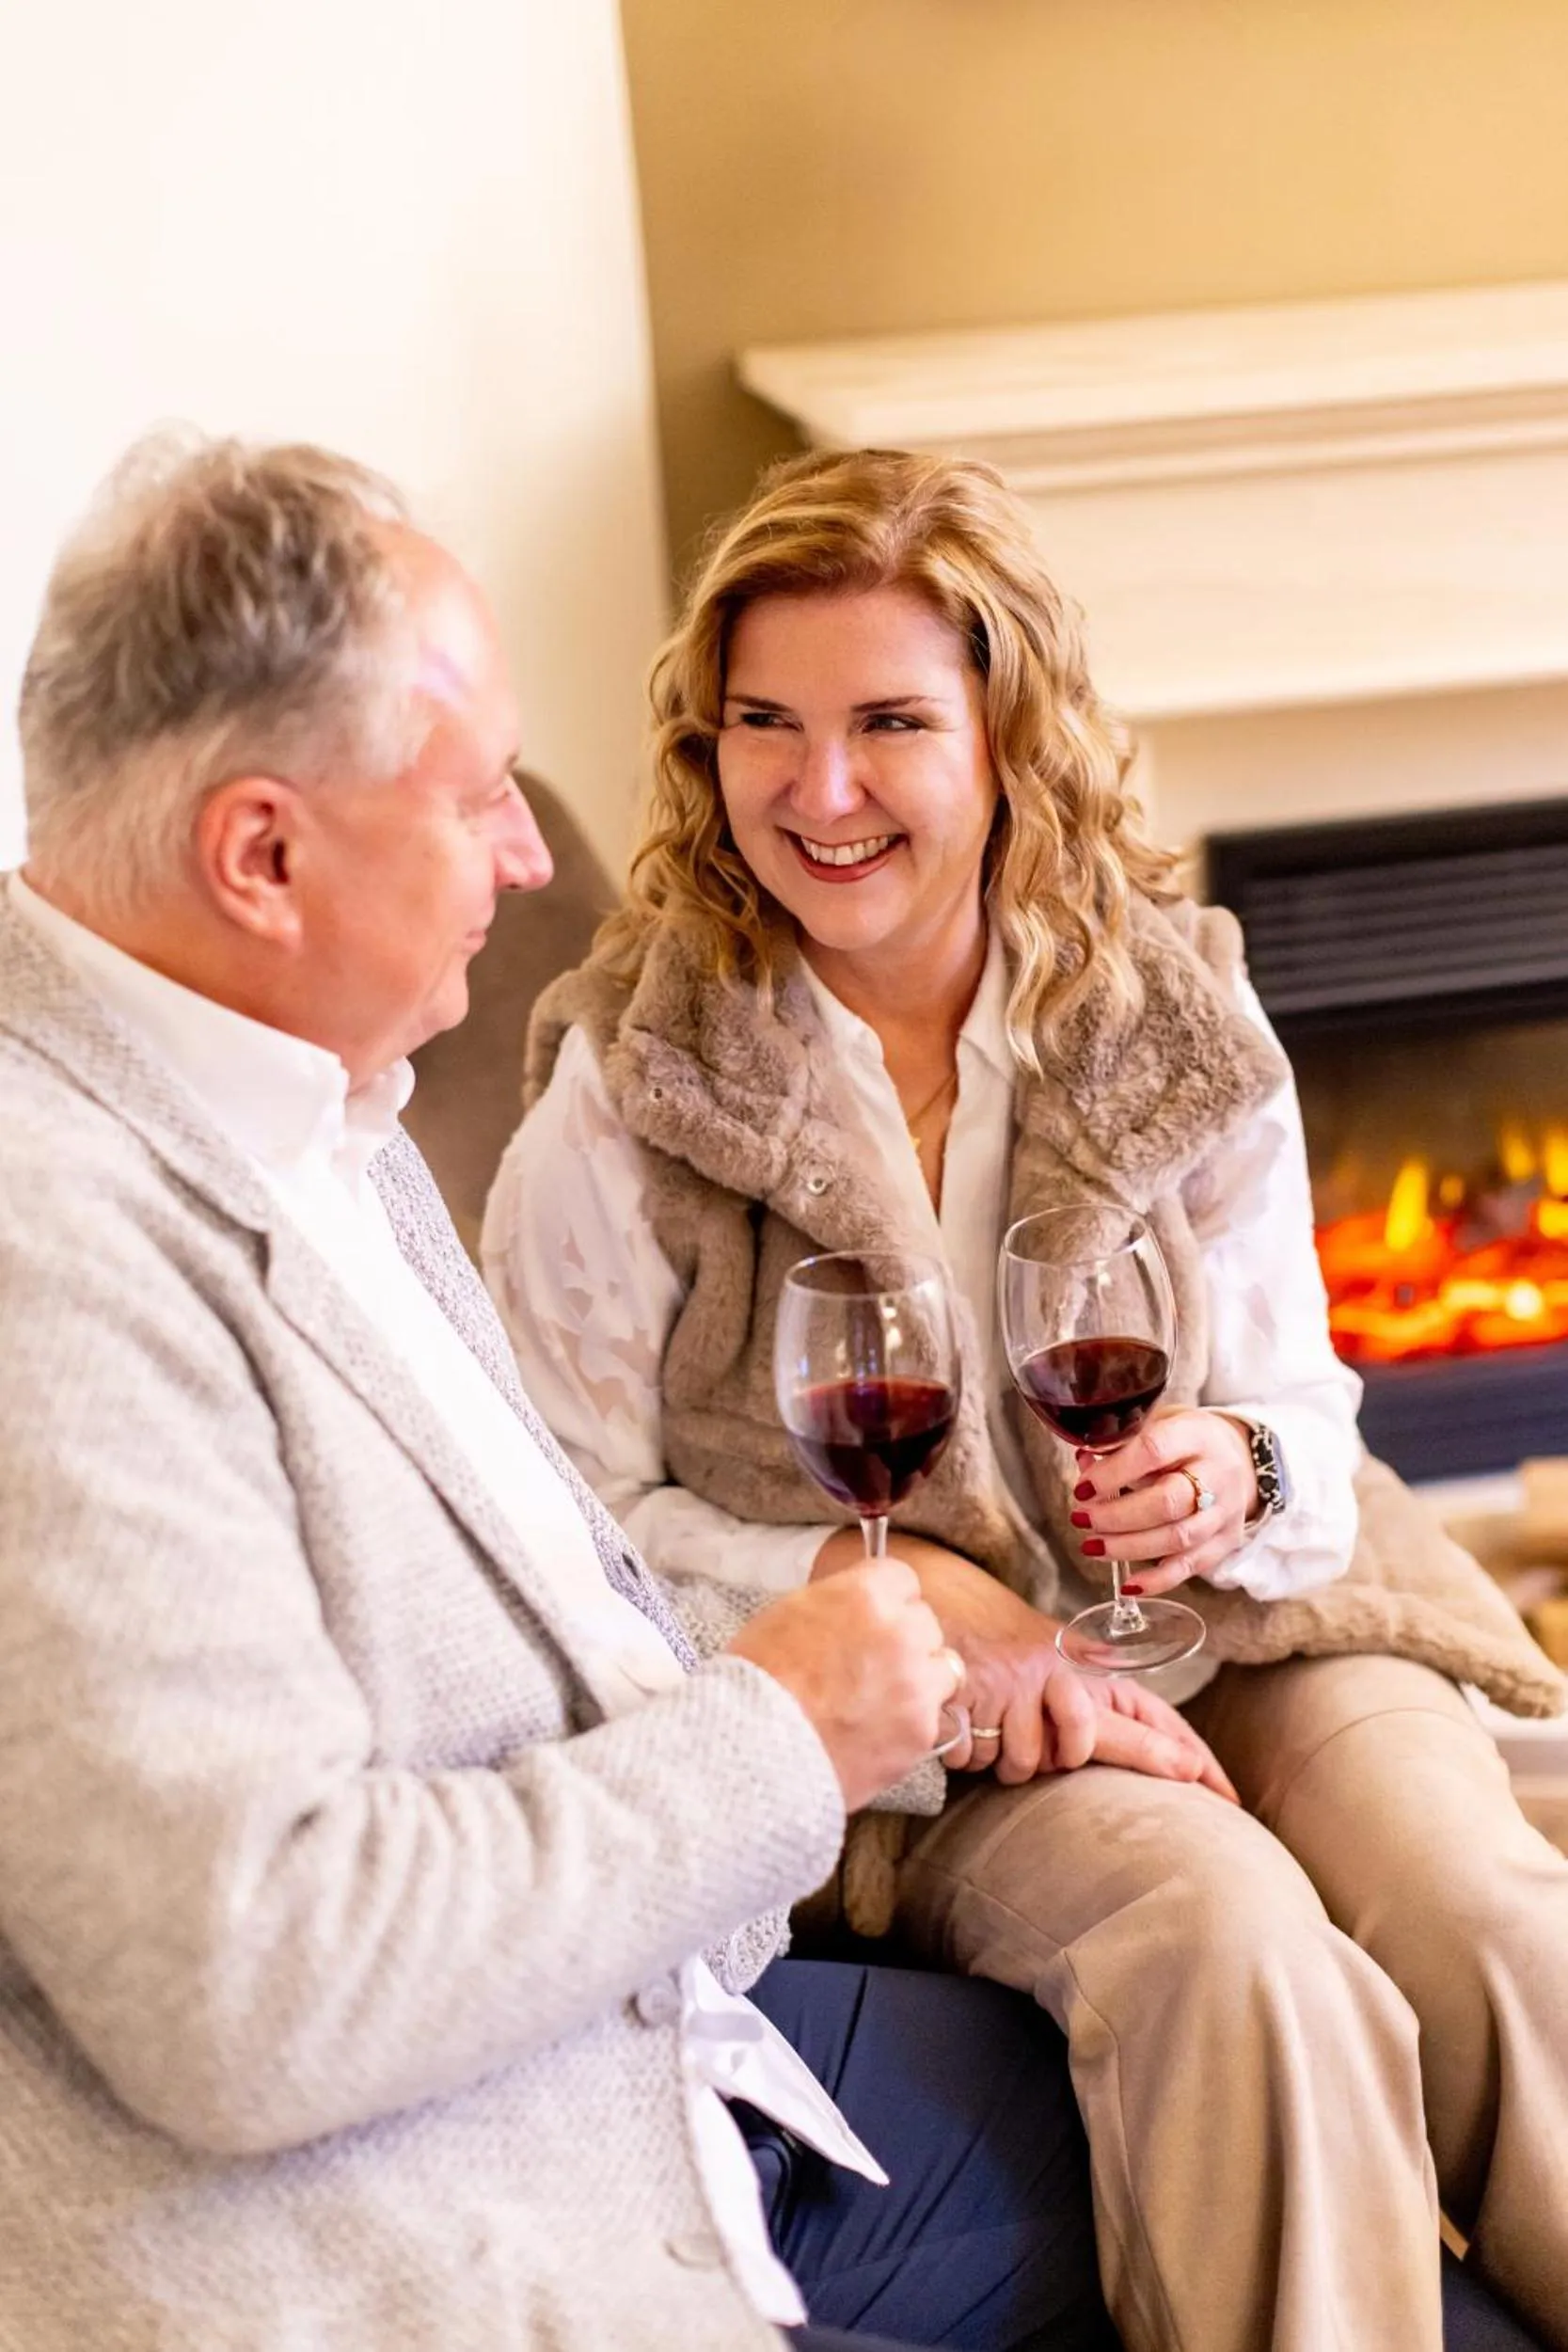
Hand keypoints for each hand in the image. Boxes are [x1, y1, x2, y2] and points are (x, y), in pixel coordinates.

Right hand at [726, 1562, 959, 1812]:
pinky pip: (932, 1718)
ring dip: (919, 1679)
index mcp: (867, 1594)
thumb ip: (839, 1602)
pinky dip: (910, 1724)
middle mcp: (902, 1632)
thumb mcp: (790, 1613)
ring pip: (943, 1668)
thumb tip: (859, 1604)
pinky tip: (874, 1732)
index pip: (903, 1579)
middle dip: (904, 1639)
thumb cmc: (758, 1680)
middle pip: (925, 1622)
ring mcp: (917, 1684)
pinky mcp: (922, 1731)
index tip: (873, 1618)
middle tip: (870, 1664)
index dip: (886, 1600)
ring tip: (879, 1700)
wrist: (755, 1750)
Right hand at [811, 1531, 1234, 1800]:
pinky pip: (985, 1759)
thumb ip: (1093, 1705)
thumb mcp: (1047, 1668)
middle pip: (1096, 1740)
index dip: (1183, 1750)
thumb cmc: (992, 1650)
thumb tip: (1166, 1755)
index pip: (1145, 1709)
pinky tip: (963, 1724)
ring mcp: (1016, 1685)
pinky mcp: (977, 1697)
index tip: (1220, 1788)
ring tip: (989, 1726)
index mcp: (1080, 1665)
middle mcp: (1056, 1672)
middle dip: (1127, 1757)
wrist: (928, 1609)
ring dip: (1007, 1759)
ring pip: (1029, 1763)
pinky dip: (972, 1752)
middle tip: (1166, 1773)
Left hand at [1070, 1408, 1257, 1594]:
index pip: (1154, 1451)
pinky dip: (1157, 1580)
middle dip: (1117, 1516)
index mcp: (1196, 1435)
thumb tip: (1084, 1463)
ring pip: (1178, 1538)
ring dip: (1128, 1547)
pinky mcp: (1225, 1542)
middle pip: (1168, 1502)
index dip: (1114, 1472)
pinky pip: (1191, 1567)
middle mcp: (1218, 1474)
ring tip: (1092, 1546)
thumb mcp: (1159, 1423)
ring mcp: (1224, 1512)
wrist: (1241, 1458)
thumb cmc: (1187, 1441)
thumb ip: (1121, 1443)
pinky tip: (1128, 1584)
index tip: (1082, 1487)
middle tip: (1082, 1519)